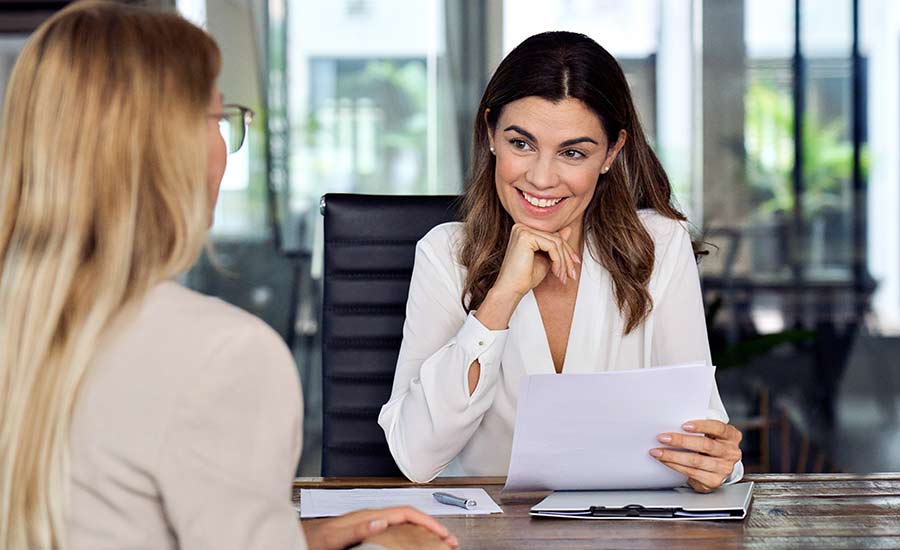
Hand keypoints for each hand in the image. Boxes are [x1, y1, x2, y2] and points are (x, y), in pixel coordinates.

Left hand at [301, 506, 456, 549]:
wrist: (293, 538)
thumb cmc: (309, 539)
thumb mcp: (333, 537)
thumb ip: (357, 527)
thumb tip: (382, 520)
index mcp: (366, 515)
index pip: (406, 512)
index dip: (428, 522)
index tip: (443, 534)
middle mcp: (368, 517)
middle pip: (409, 517)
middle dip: (432, 527)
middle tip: (448, 541)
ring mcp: (366, 524)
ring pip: (403, 524)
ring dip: (422, 532)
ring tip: (436, 543)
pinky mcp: (362, 532)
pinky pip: (393, 531)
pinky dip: (408, 536)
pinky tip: (410, 545)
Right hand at [493, 223, 580, 297]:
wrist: (511, 289)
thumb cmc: (525, 277)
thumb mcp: (545, 259)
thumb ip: (554, 245)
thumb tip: (568, 229)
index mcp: (524, 231)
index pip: (552, 236)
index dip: (567, 251)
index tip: (575, 264)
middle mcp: (522, 227)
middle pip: (556, 239)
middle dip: (567, 258)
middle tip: (572, 274)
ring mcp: (523, 230)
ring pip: (556, 242)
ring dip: (563, 262)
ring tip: (562, 276)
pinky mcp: (526, 236)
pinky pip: (552, 246)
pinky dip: (558, 261)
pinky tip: (556, 273)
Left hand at [650, 420, 742, 492]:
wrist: (718, 466)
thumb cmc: (710, 443)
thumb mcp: (711, 433)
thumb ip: (699, 427)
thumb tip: (673, 422)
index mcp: (731, 436)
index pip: (718, 428)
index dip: (701, 426)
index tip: (684, 425)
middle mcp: (730, 452)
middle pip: (705, 445)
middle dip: (681, 441)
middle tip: (663, 437)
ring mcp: (724, 468)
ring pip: (696, 461)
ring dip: (673, 456)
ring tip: (658, 451)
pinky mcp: (714, 481)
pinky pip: (692, 472)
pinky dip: (675, 466)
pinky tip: (665, 461)